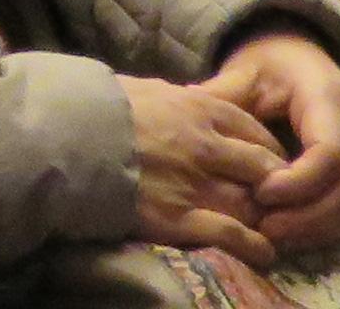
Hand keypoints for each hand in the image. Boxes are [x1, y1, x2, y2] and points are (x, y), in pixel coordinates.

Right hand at [115, 75, 280, 265]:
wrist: (64, 136)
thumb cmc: (102, 107)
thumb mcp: (151, 88)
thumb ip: (186, 98)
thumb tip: (203, 97)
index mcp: (200, 109)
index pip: (256, 130)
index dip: (270, 150)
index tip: (271, 163)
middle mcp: (207, 147)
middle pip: (264, 169)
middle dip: (275, 185)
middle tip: (275, 198)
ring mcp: (194, 184)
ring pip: (252, 204)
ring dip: (265, 217)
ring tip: (269, 227)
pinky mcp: (178, 218)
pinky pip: (231, 235)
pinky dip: (253, 246)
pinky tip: (263, 252)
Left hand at [208, 31, 339, 252]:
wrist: (304, 59)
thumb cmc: (271, 67)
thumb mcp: (245, 72)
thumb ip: (222, 94)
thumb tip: (185, 105)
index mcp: (329, 99)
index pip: (329, 153)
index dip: (298, 183)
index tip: (260, 193)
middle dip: (311, 217)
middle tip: (265, 228)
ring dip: (321, 228)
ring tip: (275, 235)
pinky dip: (330, 228)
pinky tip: (292, 233)